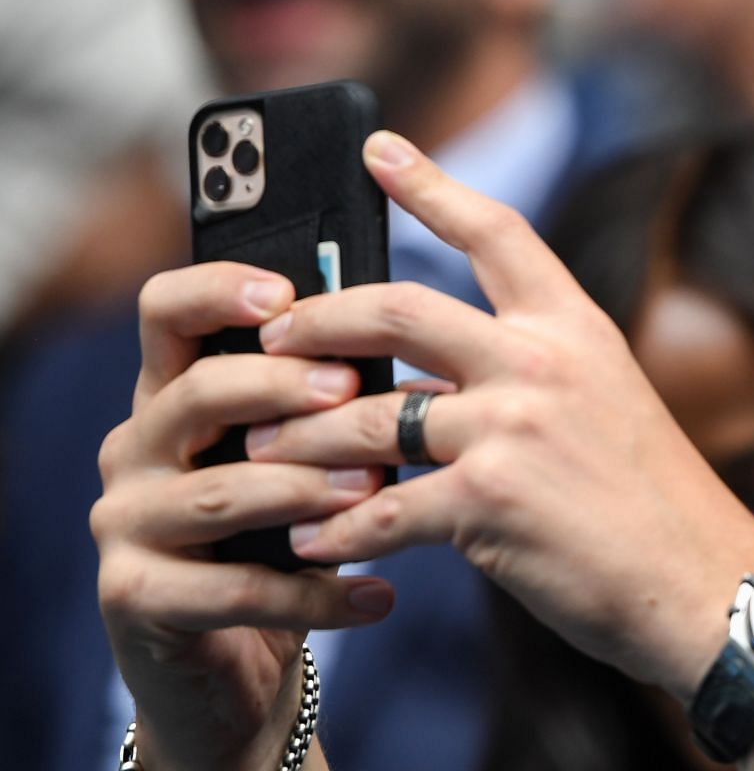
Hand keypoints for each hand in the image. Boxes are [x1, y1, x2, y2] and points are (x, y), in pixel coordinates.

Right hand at [96, 265, 391, 770]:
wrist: (235, 663)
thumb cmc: (283, 537)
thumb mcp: (303, 457)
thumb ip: (331, 404)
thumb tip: (427, 348)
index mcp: (174, 393)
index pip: (167, 312)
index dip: (218, 291)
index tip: (287, 294)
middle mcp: (136, 447)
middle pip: (197, 392)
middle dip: (281, 386)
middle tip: (352, 390)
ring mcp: (125, 522)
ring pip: (219, 491)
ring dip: (305, 488)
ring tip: (376, 490)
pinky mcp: (133, 597)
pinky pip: (232, 589)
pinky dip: (314, 593)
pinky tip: (378, 595)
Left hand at [246, 131, 753, 696]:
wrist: (702, 581)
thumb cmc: (652, 501)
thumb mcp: (607, 401)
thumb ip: (529, 373)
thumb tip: (432, 374)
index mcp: (574, 329)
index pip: (497, 232)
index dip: (431, 186)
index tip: (378, 148)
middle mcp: (541, 363)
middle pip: (400, 308)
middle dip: (319, 320)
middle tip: (273, 335)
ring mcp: (513, 429)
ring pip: (367, 417)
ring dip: (300, 440)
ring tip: (261, 454)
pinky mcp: (489, 503)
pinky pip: (380, 511)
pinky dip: (335, 530)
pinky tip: (308, 541)